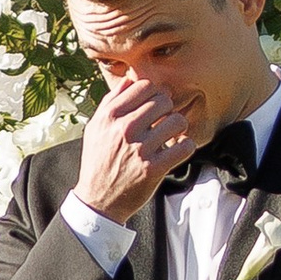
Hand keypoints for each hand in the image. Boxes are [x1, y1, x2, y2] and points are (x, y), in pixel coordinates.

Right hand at [73, 74, 194, 222]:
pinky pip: (184, 147)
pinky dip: (186, 146)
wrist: (98, 199)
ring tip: (172, 134)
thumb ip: (111, 102)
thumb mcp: (95, 128)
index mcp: (110, 116)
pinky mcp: (153, 168)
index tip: (156, 103)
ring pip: (177, 121)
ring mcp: (140, 149)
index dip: (154, 92)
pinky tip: (177, 149)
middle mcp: (124, 129)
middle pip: (163, 101)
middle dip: (168, 109)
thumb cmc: (98, 162)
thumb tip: (130, 80)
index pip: (144, 86)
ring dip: (179, 127)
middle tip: (164, 120)